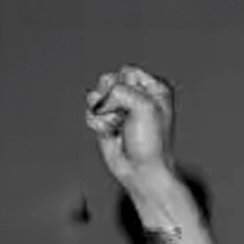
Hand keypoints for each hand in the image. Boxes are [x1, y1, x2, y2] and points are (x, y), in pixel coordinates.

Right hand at [86, 65, 175, 193]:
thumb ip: (120, 90)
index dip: (126, 87)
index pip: (127, 71)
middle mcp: (136, 95)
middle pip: (107, 80)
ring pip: (95, 96)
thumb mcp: (144, 107)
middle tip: (123, 116)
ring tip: (117, 126)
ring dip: (103, 113)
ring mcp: (120, 108)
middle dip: (110, 99)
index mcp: (153, 88)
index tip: (138, 106)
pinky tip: (110, 134)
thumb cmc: (150, 142)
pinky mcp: (105, 120)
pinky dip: (97, 124)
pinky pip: (90, 112)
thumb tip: (99, 99)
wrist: (141, 171)